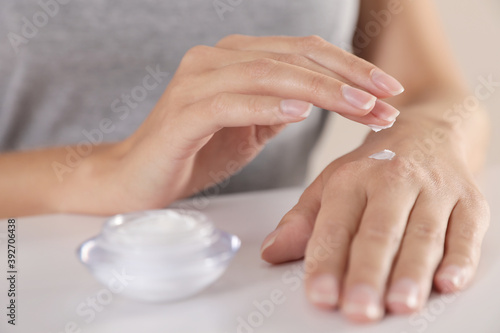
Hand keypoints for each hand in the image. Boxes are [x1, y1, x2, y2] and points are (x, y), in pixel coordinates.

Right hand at [75, 35, 402, 212]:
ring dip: (320, 90)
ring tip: (361, 108)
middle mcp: (215, 59)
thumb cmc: (194, 153)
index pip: (302, 53)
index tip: (388, 91)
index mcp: (235, 60)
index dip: (348, 68)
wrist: (136, 178)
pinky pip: (232, 102)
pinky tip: (302, 111)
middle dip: (346, 78)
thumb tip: (320, 98)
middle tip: (387, 98)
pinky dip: (268, 105)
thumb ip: (278, 106)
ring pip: (268, 74)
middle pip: (292, 57)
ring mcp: (196, 82)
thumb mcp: (248, 126)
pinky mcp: (183, 113)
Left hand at [260, 121, 489, 321]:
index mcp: (353, 178)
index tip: (320, 293)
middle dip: (368, 273)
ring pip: (423, 234)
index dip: (326, 261)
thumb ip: (303, 220)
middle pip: (379, 231)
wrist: (429, 131)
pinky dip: (460, 258)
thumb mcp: (332, 184)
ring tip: (399, 303)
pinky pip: (467, 231)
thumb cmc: (376, 165)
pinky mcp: (469, 201)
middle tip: (358, 308)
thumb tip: (271, 251)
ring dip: (411, 272)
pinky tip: (448, 282)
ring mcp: (434, 190)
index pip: (336, 225)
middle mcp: (394, 179)